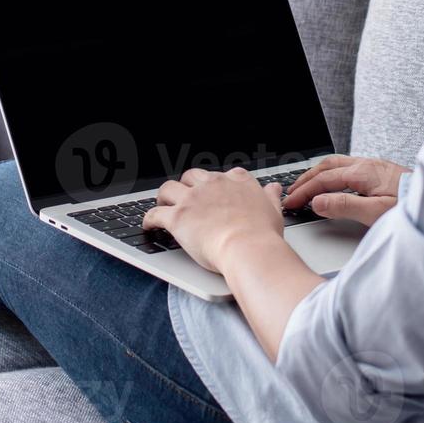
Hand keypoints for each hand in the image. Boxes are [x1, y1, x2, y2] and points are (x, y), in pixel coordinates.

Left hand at [142, 168, 285, 274]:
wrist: (248, 248)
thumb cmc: (263, 234)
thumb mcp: (274, 210)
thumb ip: (271, 197)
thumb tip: (275, 188)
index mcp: (236, 181)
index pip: (222, 174)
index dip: (214, 183)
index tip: (213, 191)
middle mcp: (213, 184)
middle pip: (192, 176)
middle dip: (186, 186)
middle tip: (185, 198)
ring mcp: (193, 199)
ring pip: (169, 188)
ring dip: (164, 197)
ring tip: (162, 205)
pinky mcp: (178, 217)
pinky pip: (155, 214)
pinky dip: (149, 219)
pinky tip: (148, 225)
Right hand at [282, 155, 408, 226]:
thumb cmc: (411, 209)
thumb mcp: (375, 213)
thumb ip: (344, 206)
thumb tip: (317, 202)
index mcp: (363, 173)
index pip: (323, 179)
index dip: (304, 190)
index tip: (291, 202)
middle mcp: (367, 165)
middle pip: (327, 166)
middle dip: (306, 178)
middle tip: (291, 192)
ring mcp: (374, 166)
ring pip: (337, 163)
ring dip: (318, 173)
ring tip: (306, 185)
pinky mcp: (381, 171)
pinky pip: (347, 166)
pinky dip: (331, 173)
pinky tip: (333, 181)